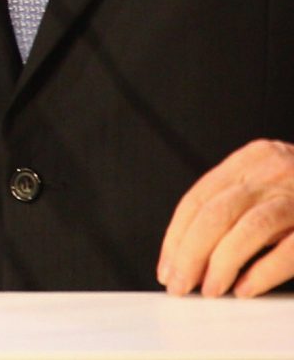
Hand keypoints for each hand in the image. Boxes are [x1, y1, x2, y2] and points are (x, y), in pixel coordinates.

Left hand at [159, 139, 293, 296]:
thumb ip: (239, 203)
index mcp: (254, 158)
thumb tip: (191, 250)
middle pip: (216, 211)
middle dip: (190, 252)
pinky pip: (289, 249)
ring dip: (221, 263)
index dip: (177, 235)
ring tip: (209, 290)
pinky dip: (263, 271)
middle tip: (180, 285)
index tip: (167, 266)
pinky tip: (245, 289)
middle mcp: (275, 169)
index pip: (199, 197)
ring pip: (249, 227)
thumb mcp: (273, 183)